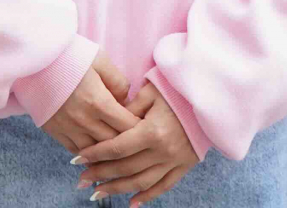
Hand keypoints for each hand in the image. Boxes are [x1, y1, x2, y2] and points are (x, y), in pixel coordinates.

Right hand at [39, 53, 137, 156]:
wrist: (33, 57)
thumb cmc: (69, 55)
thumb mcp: (99, 60)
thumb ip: (118, 81)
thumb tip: (126, 99)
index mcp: (99, 101)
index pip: (129, 127)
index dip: (141, 129)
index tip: (146, 126)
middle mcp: (84, 119)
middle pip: (114, 143)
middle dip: (128, 144)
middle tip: (137, 142)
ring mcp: (68, 127)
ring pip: (95, 152)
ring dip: (108, 153)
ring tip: (118, 152)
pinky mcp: (54, 130)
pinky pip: (76, 151)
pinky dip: (88, 154)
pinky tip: (96, 152)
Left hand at [73, 82, 198, 203]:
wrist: (210, 99)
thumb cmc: (177, 90)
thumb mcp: (150, 92)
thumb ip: (128, 107)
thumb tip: (109, 121)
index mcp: (152, 131)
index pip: (116, 148)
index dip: (95, 155)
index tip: (76, 160)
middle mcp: (163, 150)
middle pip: (125, 167)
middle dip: (100, 174)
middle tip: (80, 180)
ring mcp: (175, 161)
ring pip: (141, 182)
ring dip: (118, 189)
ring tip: (97, 193)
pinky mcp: (185, 166)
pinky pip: (164, 186)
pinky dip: (147, 196)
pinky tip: (131, 203)